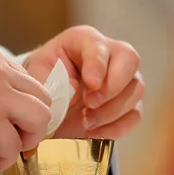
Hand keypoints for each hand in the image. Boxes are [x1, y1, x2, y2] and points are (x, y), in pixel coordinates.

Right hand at [0, 47, 51, 173]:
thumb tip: (22, 113)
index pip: (31, 83)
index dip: (27, 109)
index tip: (15, 125)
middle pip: (43, 100)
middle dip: (33, 125)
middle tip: (14, 139)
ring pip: (39, 119)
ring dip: (25, 141)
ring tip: (4, 151)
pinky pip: (14, 146)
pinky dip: (4, 161)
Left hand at [23, 26, 143, 138]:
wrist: (51, 99)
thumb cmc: (45, 79)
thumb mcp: (38, 74)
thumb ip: (50, 79)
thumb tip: (74, 90)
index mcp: (85, 41)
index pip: (98, 46)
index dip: (97, 64)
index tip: (91, 84)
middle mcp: (111, 55)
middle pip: (130, 60)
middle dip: (112, 86)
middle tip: (89, 104)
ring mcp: (124, 79)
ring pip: (135, 90)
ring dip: (111, 111)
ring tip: (85, 122)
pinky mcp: (128, 103)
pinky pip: (134, 115)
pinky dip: (116, 128)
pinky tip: (94, 133)